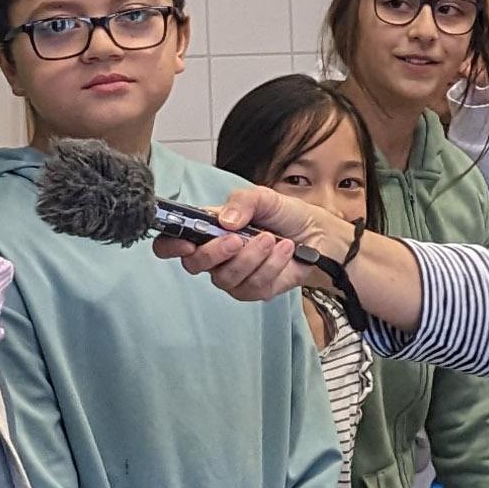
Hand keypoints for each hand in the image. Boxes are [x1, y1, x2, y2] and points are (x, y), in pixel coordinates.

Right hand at [157, 184, 343, 304]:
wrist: (318, 234)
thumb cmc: (285, 214)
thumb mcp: (264, 197)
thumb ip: (242, 202)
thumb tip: (224, 221)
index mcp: (208, 229)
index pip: (172, 243)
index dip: (170, 246)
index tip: (185, 243)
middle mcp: (215, 255)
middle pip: (195, 265)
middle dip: (215, 253)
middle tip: (237, 239)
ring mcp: (233, 276)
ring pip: (227, 277)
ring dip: (252, 257)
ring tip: (272, 239)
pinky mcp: (254, 290)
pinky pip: (253, 286)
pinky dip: (271, 266)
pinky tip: (285, 250)